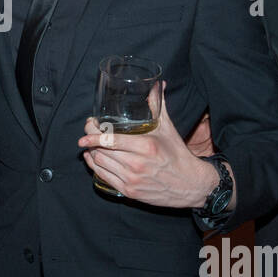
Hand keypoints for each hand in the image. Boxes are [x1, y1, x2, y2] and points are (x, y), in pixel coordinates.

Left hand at [78, 82, 226, 207]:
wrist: (190, 184)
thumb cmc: (177, 154)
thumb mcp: (168, 129)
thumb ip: (158, 105)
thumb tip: (157, 84)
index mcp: (146, 146)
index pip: (110, 140)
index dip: (93, 134)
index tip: (88, 126)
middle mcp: (137, 164)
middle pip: (101, 151)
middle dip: (90, 140)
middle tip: (88, 131)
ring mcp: (132, 180)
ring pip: (100, 164)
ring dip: (91, 152)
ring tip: (91, 143)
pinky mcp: (129, 192)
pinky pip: (104, 177)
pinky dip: (95, 167)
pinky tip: (93, 158)